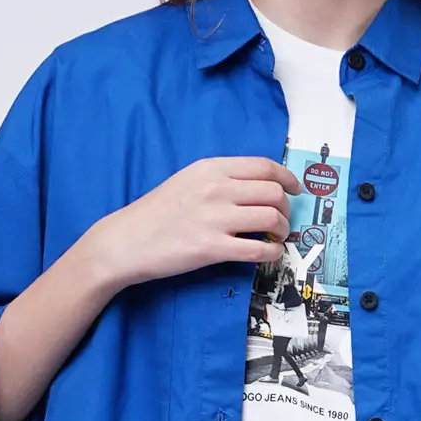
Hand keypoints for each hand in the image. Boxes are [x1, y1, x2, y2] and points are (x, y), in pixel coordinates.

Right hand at [91, 155, 301, 289]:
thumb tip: (257, 188)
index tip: (294, 189)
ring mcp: (215, 218)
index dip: (287, 178)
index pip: (264, 166)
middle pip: (273, 192)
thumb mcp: (186, 181)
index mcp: (211, 168)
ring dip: (282, 230)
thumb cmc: (155, 212)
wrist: (126, 241)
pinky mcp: (212, 248)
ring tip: (276, 237)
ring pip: (272, 218)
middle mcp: (216, 189)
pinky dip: (272, 252)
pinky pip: (258, 249)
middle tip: (282, 220)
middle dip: (286, 208)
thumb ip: (220, 179)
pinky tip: (268, 253)